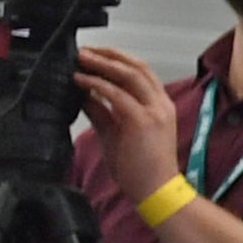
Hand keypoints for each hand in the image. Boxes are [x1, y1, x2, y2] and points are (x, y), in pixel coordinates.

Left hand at [72, 47, 180, 206]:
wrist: (156, 191)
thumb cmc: (142, 169)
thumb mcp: (117, 134)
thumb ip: (103, 112)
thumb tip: (85, 95)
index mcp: (160, 106)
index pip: (141, 73)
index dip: (117, 60)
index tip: (95, 56)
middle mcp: (161, 104)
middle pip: (137, 66)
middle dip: (109, 55)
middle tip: (86, 51)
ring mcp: (154, 111)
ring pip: (129, 74)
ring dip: (102, 64)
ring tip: (81, 59)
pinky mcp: (142, 121)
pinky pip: (117, 94)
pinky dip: (97, 84)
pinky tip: (81, 81)